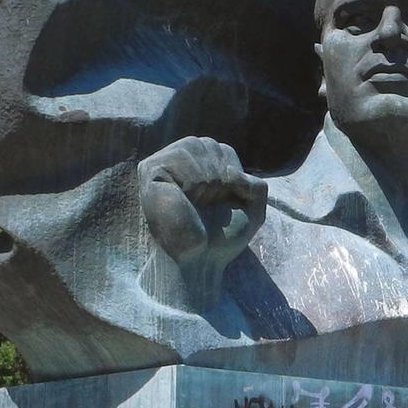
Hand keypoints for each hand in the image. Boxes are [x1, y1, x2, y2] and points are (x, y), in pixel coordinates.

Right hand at [137, 137, 266, 308]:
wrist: (202, 260)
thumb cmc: (223, 236)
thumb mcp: (253, 208)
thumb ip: (257, 185)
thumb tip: (233, 173)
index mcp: (203, 162)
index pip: (225, 152)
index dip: (231, 180)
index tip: (220, 205)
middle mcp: (183, 158)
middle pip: (209, 146)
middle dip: (217, 179)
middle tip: (206, 206)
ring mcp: (165, 163)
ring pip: (193, 148)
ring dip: (203, 181)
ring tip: (195, 203)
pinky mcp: (150, 171)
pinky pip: (176, 157)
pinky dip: (189, 179)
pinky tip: (186, 198)